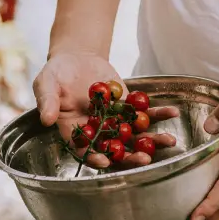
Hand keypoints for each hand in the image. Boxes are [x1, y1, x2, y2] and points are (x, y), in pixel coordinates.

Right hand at [33, 52, 179, 168]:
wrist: (76, 58)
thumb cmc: (56, 73)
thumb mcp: (46, 83)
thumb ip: (47, 100)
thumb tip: (46, 119)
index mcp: (74, 131)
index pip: (84, 150)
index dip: (94, 157)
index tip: (106, 161)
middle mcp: (97, 131)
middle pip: (115, 149)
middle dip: (130, 156)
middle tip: (145, 160)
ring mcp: (115, 120)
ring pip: (135, 136)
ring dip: (153, 140)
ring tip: (169, 142)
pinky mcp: (128, 106)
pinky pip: (145, 113)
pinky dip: (159, 114)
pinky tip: (172, 113)